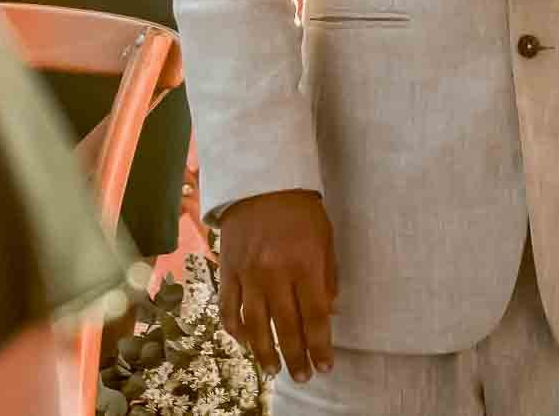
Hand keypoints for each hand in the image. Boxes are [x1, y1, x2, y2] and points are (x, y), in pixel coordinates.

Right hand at [215, 188, 335, 382]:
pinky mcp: (227, 271)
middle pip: (286, 326)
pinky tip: (245, 343)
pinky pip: (228, 309)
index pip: (315, 315)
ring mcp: (247, 273)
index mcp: (304, 263)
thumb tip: (331, 313)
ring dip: (264, 352)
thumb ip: (328, 276)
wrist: (261, 182)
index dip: (320, 345)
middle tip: (303, 376)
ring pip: (254, 324)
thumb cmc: (301, 211)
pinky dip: (236, 330)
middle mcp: (274, 272)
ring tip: (273, 370)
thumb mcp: (325, 238)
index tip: (325, 365)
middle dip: (296, 356)